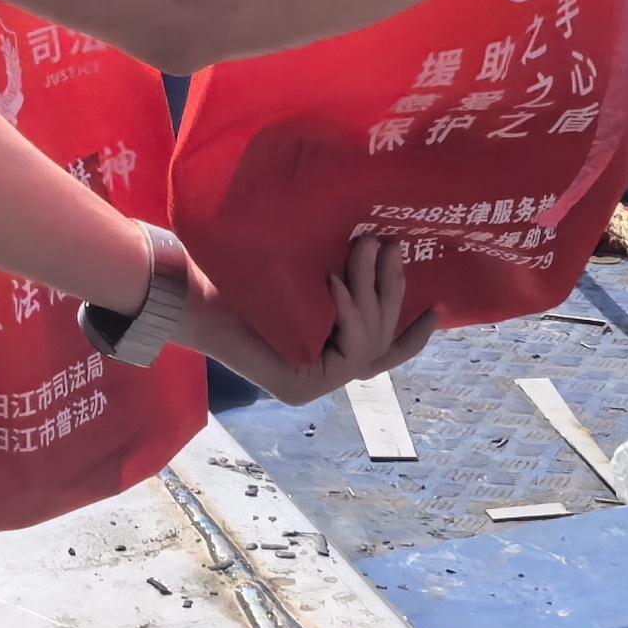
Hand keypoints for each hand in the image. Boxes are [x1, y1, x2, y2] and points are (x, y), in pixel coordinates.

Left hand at [178, 234, 438, 406]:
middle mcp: (317, 376)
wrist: (187, 289)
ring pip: (370, 346)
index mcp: (318, 352)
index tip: (440, 306)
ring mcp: (310, 388)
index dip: (412, 334)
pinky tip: (335, 282)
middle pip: (380, 343)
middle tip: (392, 245)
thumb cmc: (236, 271)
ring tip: (363, 247)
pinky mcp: (301, 389)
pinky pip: (349, 352)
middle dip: (392, 291)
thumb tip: (381, 238)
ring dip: (371, 293)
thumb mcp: (301, 269)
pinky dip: (348, 313)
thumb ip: (338, 270)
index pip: (379, 350)